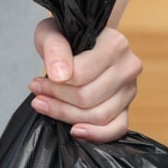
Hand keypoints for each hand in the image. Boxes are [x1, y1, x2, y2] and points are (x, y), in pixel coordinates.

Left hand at [28, 19, 141, 141]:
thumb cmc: (66, 37)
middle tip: (38, 94)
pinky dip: (95, 134)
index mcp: (116, 44)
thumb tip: (60, 76)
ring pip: (98, 115)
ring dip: (67, 115)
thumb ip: (54, 48)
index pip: (81, 75)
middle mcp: (128, 66)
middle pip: (88, 98)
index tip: (37, 82)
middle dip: (57, 100)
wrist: (82, 43)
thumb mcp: (51, 32)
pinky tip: (74, 131)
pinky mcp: (127, 107)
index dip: (54, 84)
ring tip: (46, 105)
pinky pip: (116, 129)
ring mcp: (130, 89)